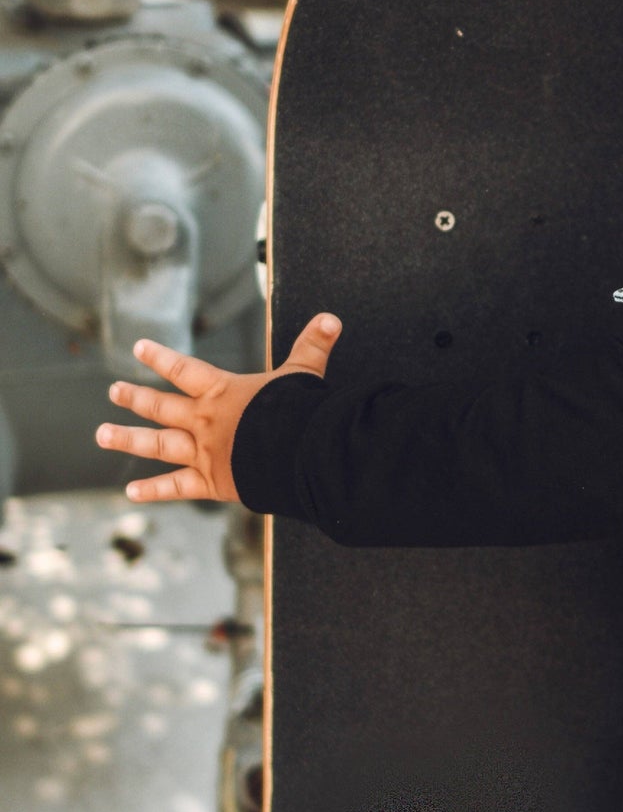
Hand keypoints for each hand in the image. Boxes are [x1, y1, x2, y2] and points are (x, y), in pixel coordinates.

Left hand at [95, 314, 343, 502]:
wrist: (299, 453)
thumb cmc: (301, 412)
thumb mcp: (305, 374)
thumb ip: (313, 346)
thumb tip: (332, 319)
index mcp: (223, 392)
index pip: (184, 370)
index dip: (161, 357)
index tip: (139, 347)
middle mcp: (205, 421)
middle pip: (162, 406)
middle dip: (136, 397)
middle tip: (114, 391)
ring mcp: (204, 452)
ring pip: (158, 444)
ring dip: (127, 439)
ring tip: (102, 434)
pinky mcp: (212, 482)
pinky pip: (177, 487)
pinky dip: (154, 491)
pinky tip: (131, 491)